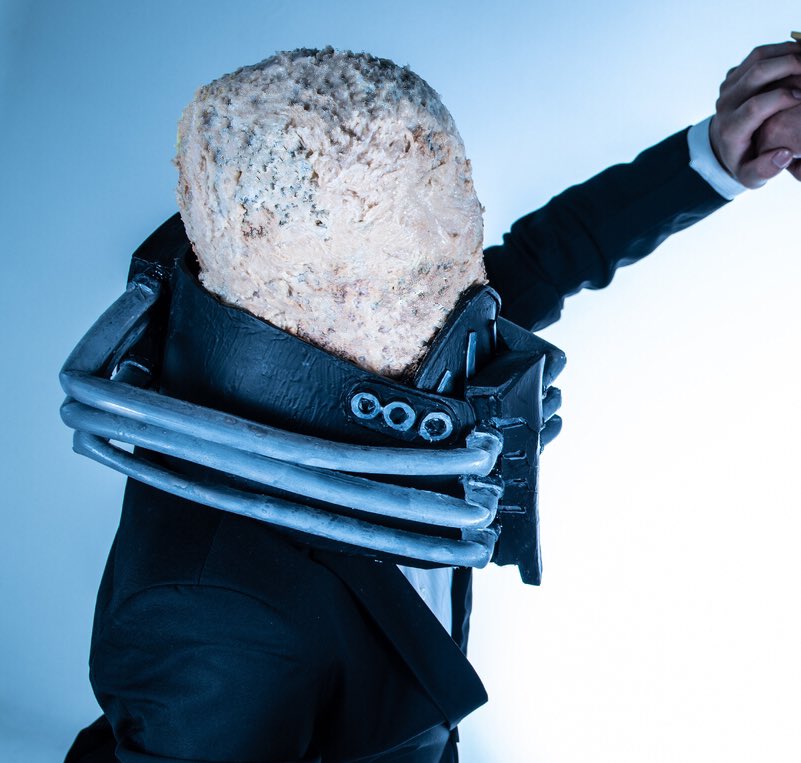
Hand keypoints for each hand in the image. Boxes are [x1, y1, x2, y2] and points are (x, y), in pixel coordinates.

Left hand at [709, 40, 800, 187]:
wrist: (723, 145)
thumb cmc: (744, 160)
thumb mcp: (751, 176)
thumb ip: (765, 170)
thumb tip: (784, 154)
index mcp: (730, 129)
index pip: (755, 106)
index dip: (782, 97)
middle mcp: (725, 105)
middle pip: (756, 74)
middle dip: (790, 65)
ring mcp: (728, 87)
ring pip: (758, 58)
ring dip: (788, 52)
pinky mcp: (734, 75)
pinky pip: (759, 54)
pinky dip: (783, 49)